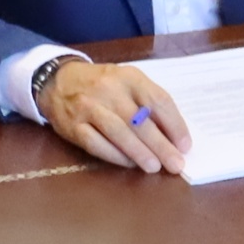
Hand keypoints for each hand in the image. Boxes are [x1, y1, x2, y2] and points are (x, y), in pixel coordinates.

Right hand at [43, 57, 191, 173]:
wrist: (58, 81)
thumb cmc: (103, 85)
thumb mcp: (127, 82)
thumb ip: (148, 103)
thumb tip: (173, 136)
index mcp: (129, 76)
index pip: (158, 100)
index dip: (175, 125)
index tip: (185, 145)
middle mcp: (109, 89)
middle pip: (140, 120)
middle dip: (161, 145)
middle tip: (175, 164)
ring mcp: (89, 107)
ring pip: (119, 132)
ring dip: (139, 152)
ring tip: (155, 167)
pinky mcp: (74, 125)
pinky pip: (97, 144)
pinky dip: (116, 156)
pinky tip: (130, 164)